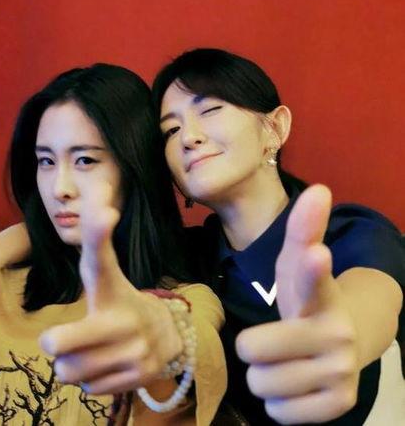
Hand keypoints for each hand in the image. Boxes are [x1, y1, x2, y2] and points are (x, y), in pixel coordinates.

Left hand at [39, 183, 182, 394]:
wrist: (169, 336)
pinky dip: (90, 381)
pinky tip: (108, 365)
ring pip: (69, 372)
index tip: (107, 210)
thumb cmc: (120, 303)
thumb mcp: (104, 275)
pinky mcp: (142, 376)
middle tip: (65, 339)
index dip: (99, 234)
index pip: (101, 257)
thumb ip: (95, 238)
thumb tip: (98, 185)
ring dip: (71, 366)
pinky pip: (88, 389)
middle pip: (60, 343)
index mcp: (112, 286)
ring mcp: (138, 348)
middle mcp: (128, 316)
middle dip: (56, 344)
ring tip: (93, 351)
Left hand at [236, 185, 359, 423]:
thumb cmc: (306, 300)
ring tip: (285, 362)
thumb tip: (319, 189)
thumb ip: (302, 230)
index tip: (314, 253)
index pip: (311, 278)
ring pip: (260, 383)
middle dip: (253, 347)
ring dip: (265, 375)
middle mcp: (336, 332)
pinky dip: (279, 402)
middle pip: (250, 348)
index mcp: (319, 293)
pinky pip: (277, 412)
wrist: (342, 341)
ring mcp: (341, 371)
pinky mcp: (340, 405)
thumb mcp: (294, 264)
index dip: (311, 268)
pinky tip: (297, 384)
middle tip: (272, 341)